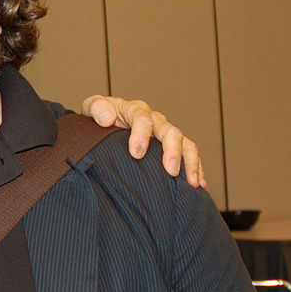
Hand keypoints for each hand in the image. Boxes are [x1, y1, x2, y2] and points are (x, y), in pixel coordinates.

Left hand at [81, 95, 205, 188]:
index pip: (142, 118)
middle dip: (172, 151)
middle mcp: (154, 119)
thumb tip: (107, 118)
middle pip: (169, 131)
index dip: (141, 134)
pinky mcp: (171, 145)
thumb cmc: (99, 116)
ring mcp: (164, 132)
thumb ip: (96, 108)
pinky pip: (189, 153)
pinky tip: (199, 184)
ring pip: (184, 143)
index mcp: (134, 109)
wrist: (104, 122)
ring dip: (190, 162)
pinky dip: (196, 168)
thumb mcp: (91, 108)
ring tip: (192, 182)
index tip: (136, 153)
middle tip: (170, 171)